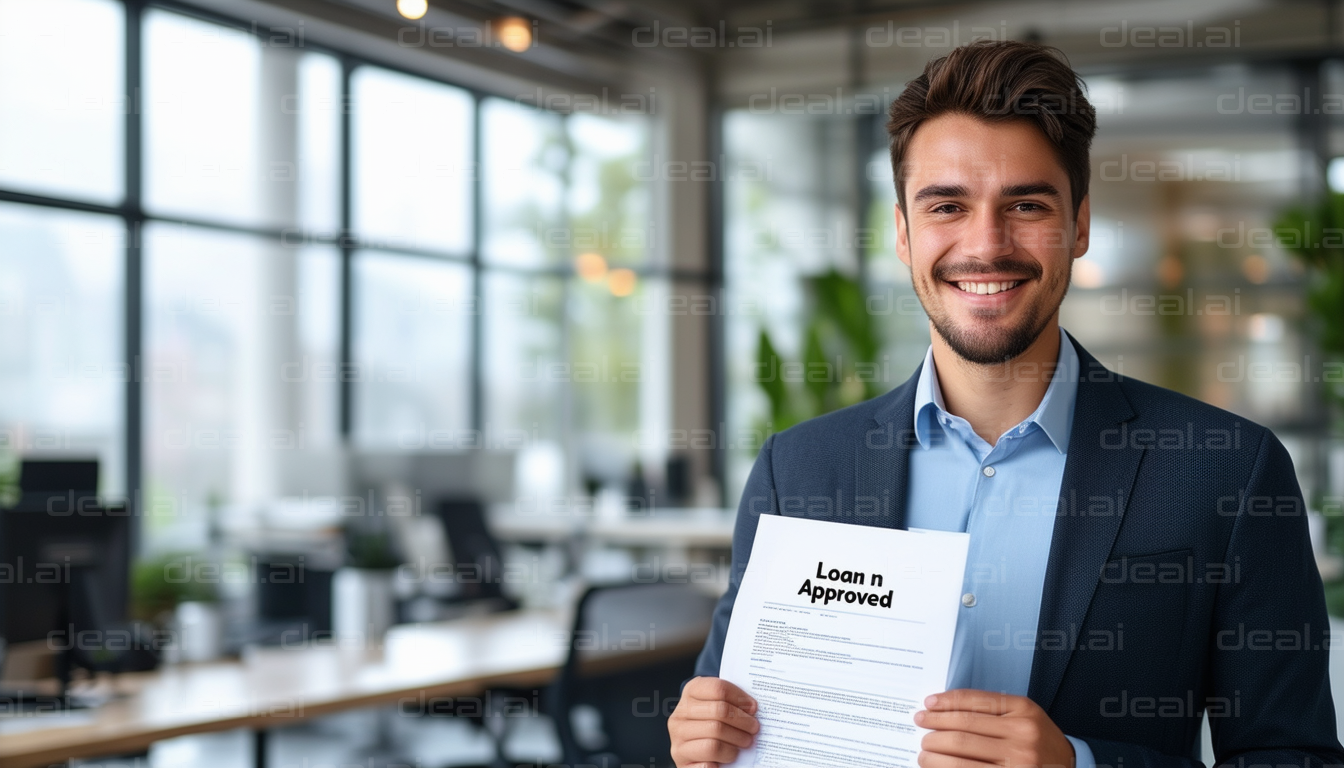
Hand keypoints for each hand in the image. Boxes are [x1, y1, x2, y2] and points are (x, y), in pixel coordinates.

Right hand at [669, 676, 759, 767]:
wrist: (692, 747)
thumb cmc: (710, 722)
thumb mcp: (716, 705)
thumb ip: (730, 702)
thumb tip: (752, 708)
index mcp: (690, 694)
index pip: (717, 689)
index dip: (740, 698)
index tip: (752, 708)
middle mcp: (680, 715)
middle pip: (719, 713)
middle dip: (743, 722)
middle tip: (753, 728)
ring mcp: (678, 739)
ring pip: (714, 741)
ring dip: (735, 743)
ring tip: (744, 743)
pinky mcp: (681, 761)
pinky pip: (707, 765)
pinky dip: (721, 761)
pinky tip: (727, 758)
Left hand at [914, 689, 1074, 767]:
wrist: (1069, 767)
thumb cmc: (1040, 741)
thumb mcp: (1024, 715)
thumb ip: (992, 709)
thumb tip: (943, 707)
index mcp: (1023, 711)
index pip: (973, 703)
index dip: (945, 703)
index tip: (927, 705)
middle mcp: (1022, 735)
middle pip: (963, 729)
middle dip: (934, 729)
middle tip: (921, 728)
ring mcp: (1018, 762)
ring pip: (962, 754)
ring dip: (935, 753)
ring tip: (924, 751)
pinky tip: (937, 766)